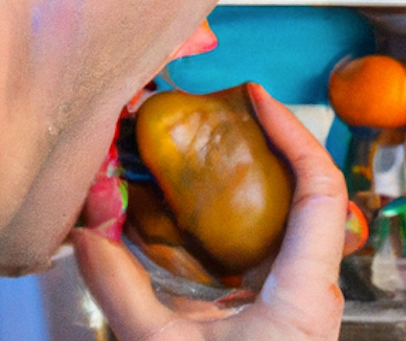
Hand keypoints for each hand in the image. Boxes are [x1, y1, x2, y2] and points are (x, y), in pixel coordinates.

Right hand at [72, 83, 346, 340]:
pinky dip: (239, 216)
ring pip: (292, 216)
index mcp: (303, 291)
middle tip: (224, 110)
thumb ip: (121, 290)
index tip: (256, 95)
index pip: (320, 187)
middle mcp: (315, 288)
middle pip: (310, 191)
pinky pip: (271, 245)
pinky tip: (198, 207)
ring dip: (254, 177)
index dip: (294, 131)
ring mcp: (303, 299)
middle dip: (269, 143)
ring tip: (209, 145)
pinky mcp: (283, 310)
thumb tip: (86, 232)